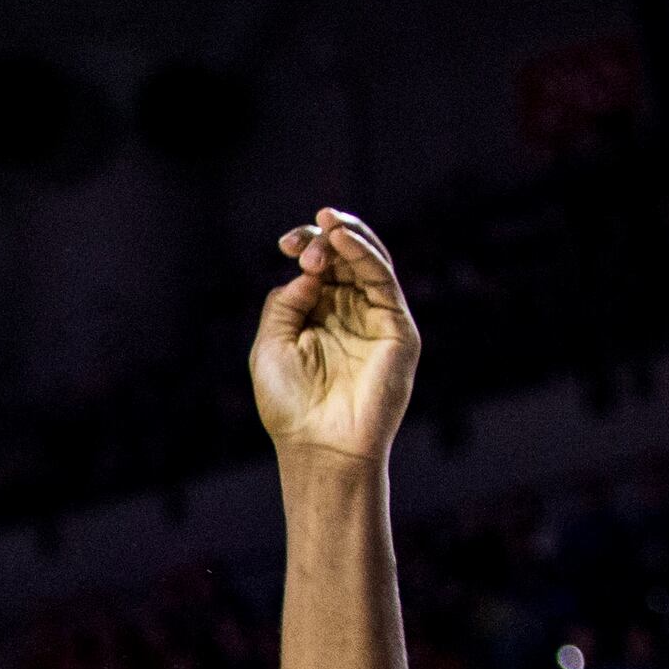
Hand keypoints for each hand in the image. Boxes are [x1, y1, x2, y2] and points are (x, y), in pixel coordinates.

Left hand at [249, 208, 418, 464]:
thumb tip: (309, 270)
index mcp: (318, 316)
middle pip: (346, 259)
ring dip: (350, 238)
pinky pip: (384, 283)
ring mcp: (375, 320)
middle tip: (305, 236)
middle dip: (326, 239)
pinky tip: (344, 242)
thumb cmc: (289, 404)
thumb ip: (285, 303)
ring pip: (370, 263)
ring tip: (328, 224)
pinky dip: (366, 257)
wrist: (319, 444)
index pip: (320, 267)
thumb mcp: (271, 345)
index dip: (307, 247)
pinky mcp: (397, 330)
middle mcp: (349, 314)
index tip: (286, 244)